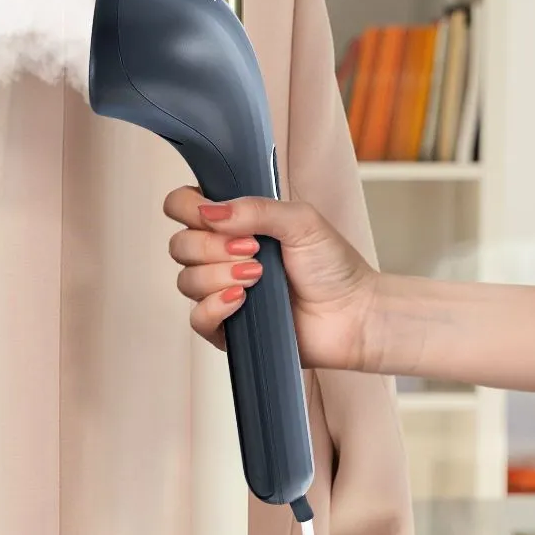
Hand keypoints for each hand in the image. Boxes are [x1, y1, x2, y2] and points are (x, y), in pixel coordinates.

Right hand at [164, 188, 379, 371]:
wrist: (355, 314)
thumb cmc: (332, 265)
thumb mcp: (300, 220)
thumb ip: (255, 208)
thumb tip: (209, 211)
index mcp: (230, 224)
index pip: (181, 206)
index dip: (188, 209)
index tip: (217, 218)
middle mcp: (218, 255)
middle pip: (179, 245)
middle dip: (212, 247)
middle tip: (253, 250)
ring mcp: (219, 291)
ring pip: (186, 281)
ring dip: (218, 276)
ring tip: (257, 277)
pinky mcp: (226, 328)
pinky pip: (196, 318)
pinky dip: (214, 306)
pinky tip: (240, 300)